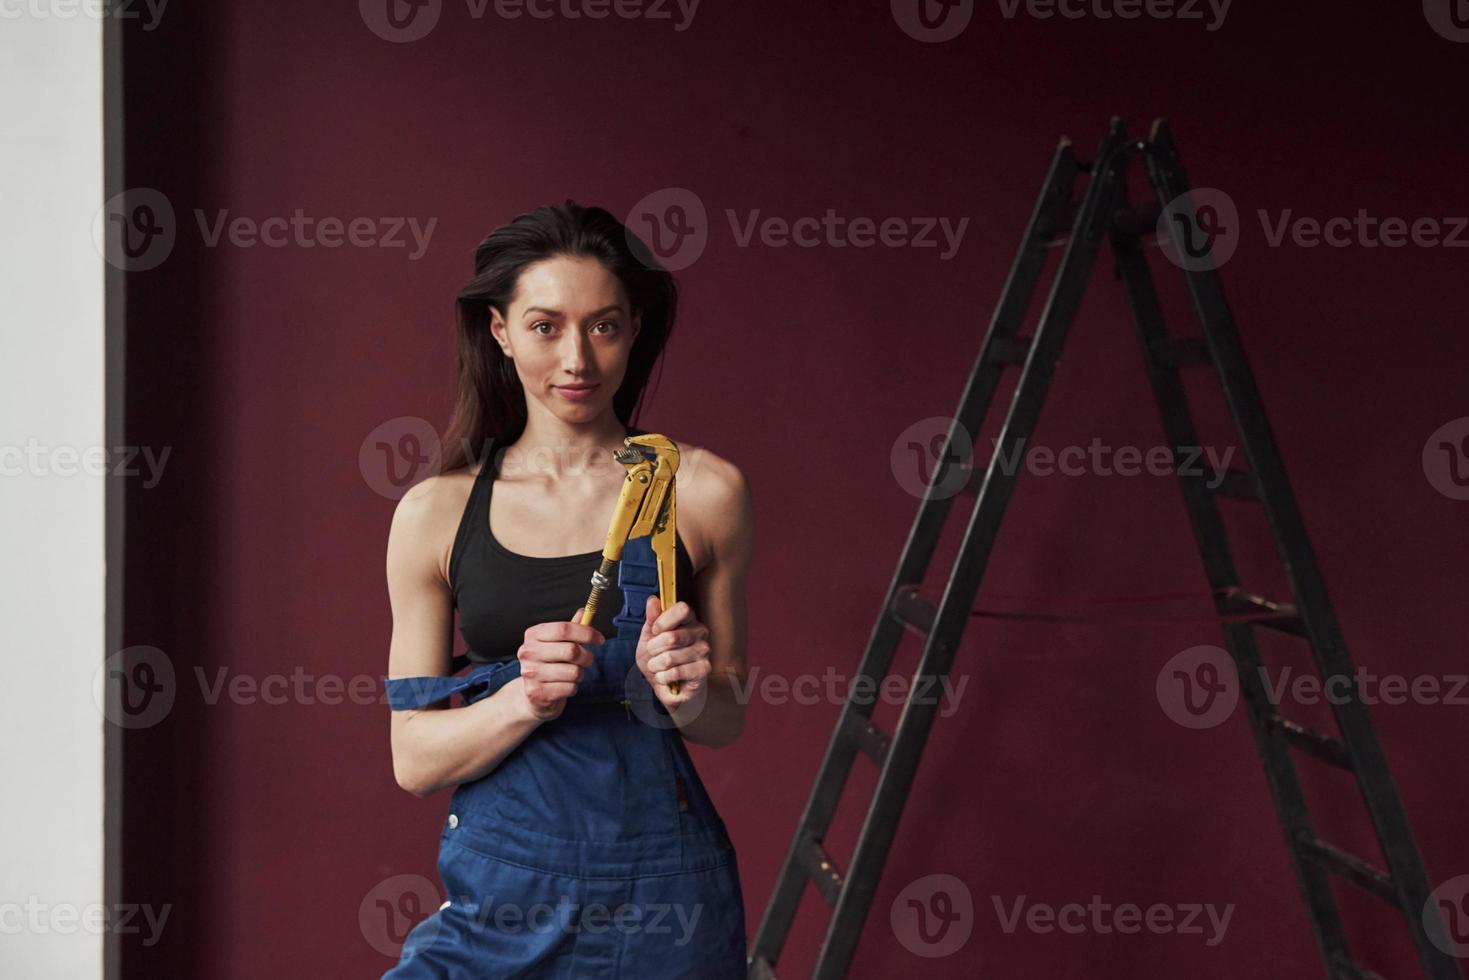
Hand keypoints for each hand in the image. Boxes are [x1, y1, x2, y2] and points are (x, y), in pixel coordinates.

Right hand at [516, 606, 601, 721]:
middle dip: (587, 656)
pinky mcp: (537, 692)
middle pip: (571, 650)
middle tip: (587, 659)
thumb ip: (571, 628)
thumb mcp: (557, 643)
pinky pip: (569, 688)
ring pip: (573, 672)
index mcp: (533, 635)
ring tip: (571, 674)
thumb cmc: (549, 663)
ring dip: (580, 674)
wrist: (532, 694)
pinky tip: (563, 686)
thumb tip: (584, 612)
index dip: (586, 633)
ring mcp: (530, 673)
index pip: (564, 629)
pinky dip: (573, 687)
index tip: (600, 639)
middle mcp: (528, 652)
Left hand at [636, 595, 711, 709]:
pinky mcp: (704, 669)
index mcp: (688, 619)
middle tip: (653, 654)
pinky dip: (664, 677)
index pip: (683, 609)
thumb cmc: (659, 658)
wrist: (666, 685)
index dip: (664, 621)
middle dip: (654, 649)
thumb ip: (652, 618)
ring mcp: (704, 650)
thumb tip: (653, 600)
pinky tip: (666, 677)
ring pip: (670, 657)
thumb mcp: (649, 637)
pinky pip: (676, 672)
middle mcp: (700, 632)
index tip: (655, 631)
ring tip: (659, 667)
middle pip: (671, 636)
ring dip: (656, 665)